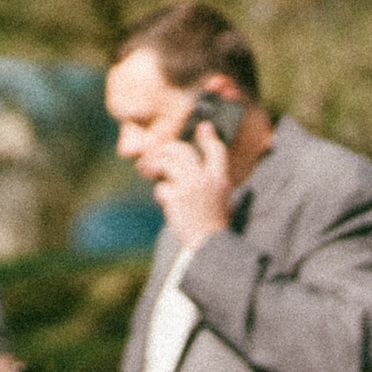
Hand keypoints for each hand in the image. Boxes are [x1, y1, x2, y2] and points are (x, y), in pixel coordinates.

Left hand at [146, 119, 232, 250]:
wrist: (208, 244)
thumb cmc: (213, 222)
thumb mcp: (222, 197)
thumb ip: (212, 178)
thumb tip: (195, 163)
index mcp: (221, 178)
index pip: (216, 150)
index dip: (208, 136)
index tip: (203, 127)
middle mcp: (206, 178)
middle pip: (182, 150)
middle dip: (167, 150)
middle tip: (158, 156)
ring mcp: (189, 186)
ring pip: (167, 163)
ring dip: (156, 167)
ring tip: (150, 172)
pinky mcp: (175, 197)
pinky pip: (160, 187)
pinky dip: (161, 195)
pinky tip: (166, 203)